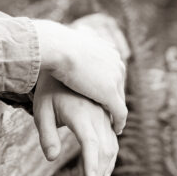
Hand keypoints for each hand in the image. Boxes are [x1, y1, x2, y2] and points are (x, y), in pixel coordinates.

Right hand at [33, 19, 127, 133]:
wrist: (59, 48)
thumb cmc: (56, 46)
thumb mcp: (71, 45)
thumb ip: (77, 49)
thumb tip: (71, 46)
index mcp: (109, 51)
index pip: (113, 72)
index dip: (108, 85)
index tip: (102, 96)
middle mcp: (116, 63)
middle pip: (119, 86)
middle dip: (115, 99)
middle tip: (110, 114)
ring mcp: (115, 78)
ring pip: (120, 100)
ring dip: (117, 113)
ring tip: (113, 124)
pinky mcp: (110, 94)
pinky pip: (119, 113)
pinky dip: (119, 123)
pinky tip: (115, 130)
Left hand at [34, 72, 118, 175]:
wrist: (62, 56)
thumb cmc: (48, 87)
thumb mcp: (41, 110)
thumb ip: (47, 135)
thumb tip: (51, 157)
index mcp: (81, 113)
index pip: (90, 144)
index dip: (91, 165)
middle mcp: (97, 111)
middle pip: (105, 147)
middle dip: (98, 171)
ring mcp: (103, 109)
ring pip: (112, 140)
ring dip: (107, 162)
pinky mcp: (105, 106)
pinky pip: (113, 130)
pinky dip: (111, 148)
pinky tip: (106, 160)